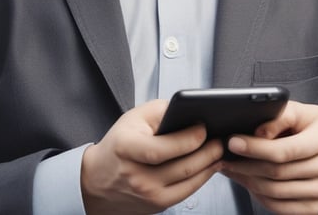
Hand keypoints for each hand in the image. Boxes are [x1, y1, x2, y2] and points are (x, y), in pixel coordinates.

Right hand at [80, 99, 223, 214]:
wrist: (97, 180)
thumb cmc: (118, 144)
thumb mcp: (133, 118)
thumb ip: (161, 111)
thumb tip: (190, 112)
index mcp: (127, 149)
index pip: (162, 149)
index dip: (187, 140)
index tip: (203, 129)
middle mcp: (137, 176)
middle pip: (182, 167)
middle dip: (207, 152)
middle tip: (220, 139)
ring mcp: (147, 195)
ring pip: (188, 182)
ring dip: (209, 166)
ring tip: (219, 151)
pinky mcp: (156, 205)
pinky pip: (186, 193)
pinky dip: (202, 179)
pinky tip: (209, 167)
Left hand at [221, 101, 317, 213]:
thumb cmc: (307, 129)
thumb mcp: (298, 112)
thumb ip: (280, 117)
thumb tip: (258, 132)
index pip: (286, 149)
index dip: (256, 147)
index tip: (233, 142)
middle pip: (279, 172)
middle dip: (246, 165)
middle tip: (224, 157)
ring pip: (275, 191)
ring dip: (247, 180)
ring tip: (231, 168)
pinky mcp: (314, 207)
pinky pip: (279, 206)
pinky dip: (257, 195)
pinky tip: (246, 181)